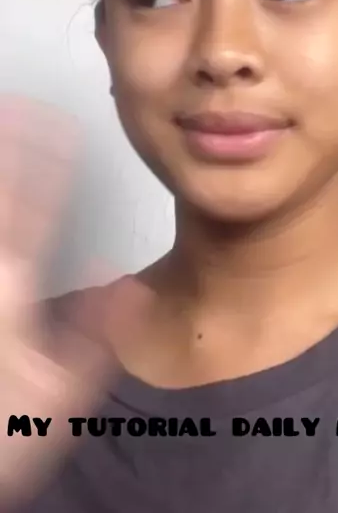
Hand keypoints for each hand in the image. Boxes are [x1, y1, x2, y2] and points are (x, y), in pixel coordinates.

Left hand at [0, 96, 146, 506]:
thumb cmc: (5, 428)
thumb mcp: (59, 397)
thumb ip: (95, 341)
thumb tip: (128, 288)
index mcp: (14, 292)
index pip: (34, 214)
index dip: (47, 166)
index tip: (55, 125)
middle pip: (2, 204)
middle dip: (14, 151)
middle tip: (17, 106)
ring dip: (1, 171)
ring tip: (4, 126)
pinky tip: (2, 193)